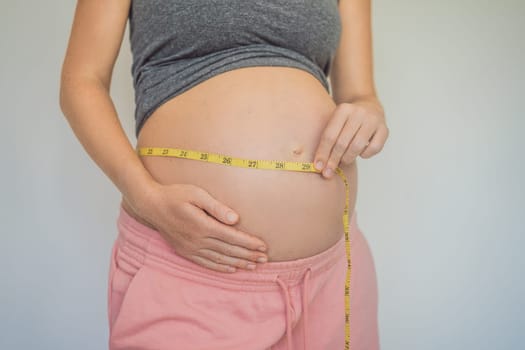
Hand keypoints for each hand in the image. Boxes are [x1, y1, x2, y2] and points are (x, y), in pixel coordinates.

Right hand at [130, 182, 268, 272]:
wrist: (150, 205)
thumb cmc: (175, 195)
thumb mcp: (197, 194)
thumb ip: (217, 207)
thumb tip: (236, 219)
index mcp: (202, 225)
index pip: (232, 237)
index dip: (249, 243)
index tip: (263, 246)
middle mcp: (197, 240)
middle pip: (228, 251)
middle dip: (248, 255)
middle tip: (265, 259)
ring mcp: (190, 248)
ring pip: (219, 259)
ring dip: (238, 263)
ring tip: (253, 266)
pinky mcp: (185, 251)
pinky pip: (205, 263)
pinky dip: (220, 267)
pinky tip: (231, 269)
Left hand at [313, 100, 388, 177]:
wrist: (369, 107)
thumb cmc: (347, 121)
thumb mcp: (335, 123)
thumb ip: (327, 141)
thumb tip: (320, 166)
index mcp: (343, 109)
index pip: (329, 135)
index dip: (323, 153)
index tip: (318, 167)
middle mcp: (359, 112)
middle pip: (342, 142)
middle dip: (333, 160)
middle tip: (328, 172)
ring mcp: (373, 120)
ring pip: (357, 146)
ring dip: (348, 158)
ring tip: (344, 160)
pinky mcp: (384, 129)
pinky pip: (373, 148)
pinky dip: (365, 155)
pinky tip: (360, 153)